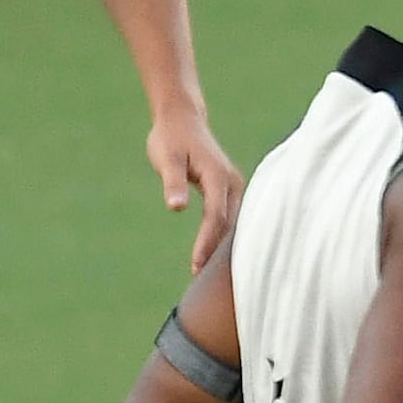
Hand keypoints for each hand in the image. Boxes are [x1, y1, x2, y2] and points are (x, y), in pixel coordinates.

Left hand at [152, 111, 246, 266]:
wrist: (183, 120)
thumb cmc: (171, 139)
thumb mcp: (167, 158)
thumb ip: (173, 183)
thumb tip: (176, 208)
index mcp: (218, 176)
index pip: (216, 216)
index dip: (207, 242)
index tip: (195, 266)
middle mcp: (232, 183)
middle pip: (229, 225)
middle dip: (218, 253)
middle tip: (203, 282)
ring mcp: (234, 187)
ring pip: (233, 225)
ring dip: (222, 249)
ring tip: (207, 276)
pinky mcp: (230, 191)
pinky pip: (230, 219)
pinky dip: (222, 238)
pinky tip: (211, 256)